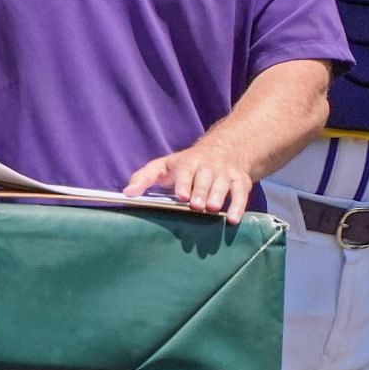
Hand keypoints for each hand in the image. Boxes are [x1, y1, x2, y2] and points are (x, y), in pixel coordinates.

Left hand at [125, 142, 252, 223]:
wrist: (225, 150)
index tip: (181, 195)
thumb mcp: (163, 166)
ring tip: (212, 209)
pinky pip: (241, 193)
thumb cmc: (186, 165)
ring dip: (218, 197)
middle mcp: (207, 167)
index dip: (184, 183)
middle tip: (196, 206)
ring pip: (223, 184)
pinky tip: (233, 219)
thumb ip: (144, 178)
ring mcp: (224, 173)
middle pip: (205, 178)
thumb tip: (127, 193)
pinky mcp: (240, 181)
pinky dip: (239, 206)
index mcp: (187, 162)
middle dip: (201, 191)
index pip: (185, 171)